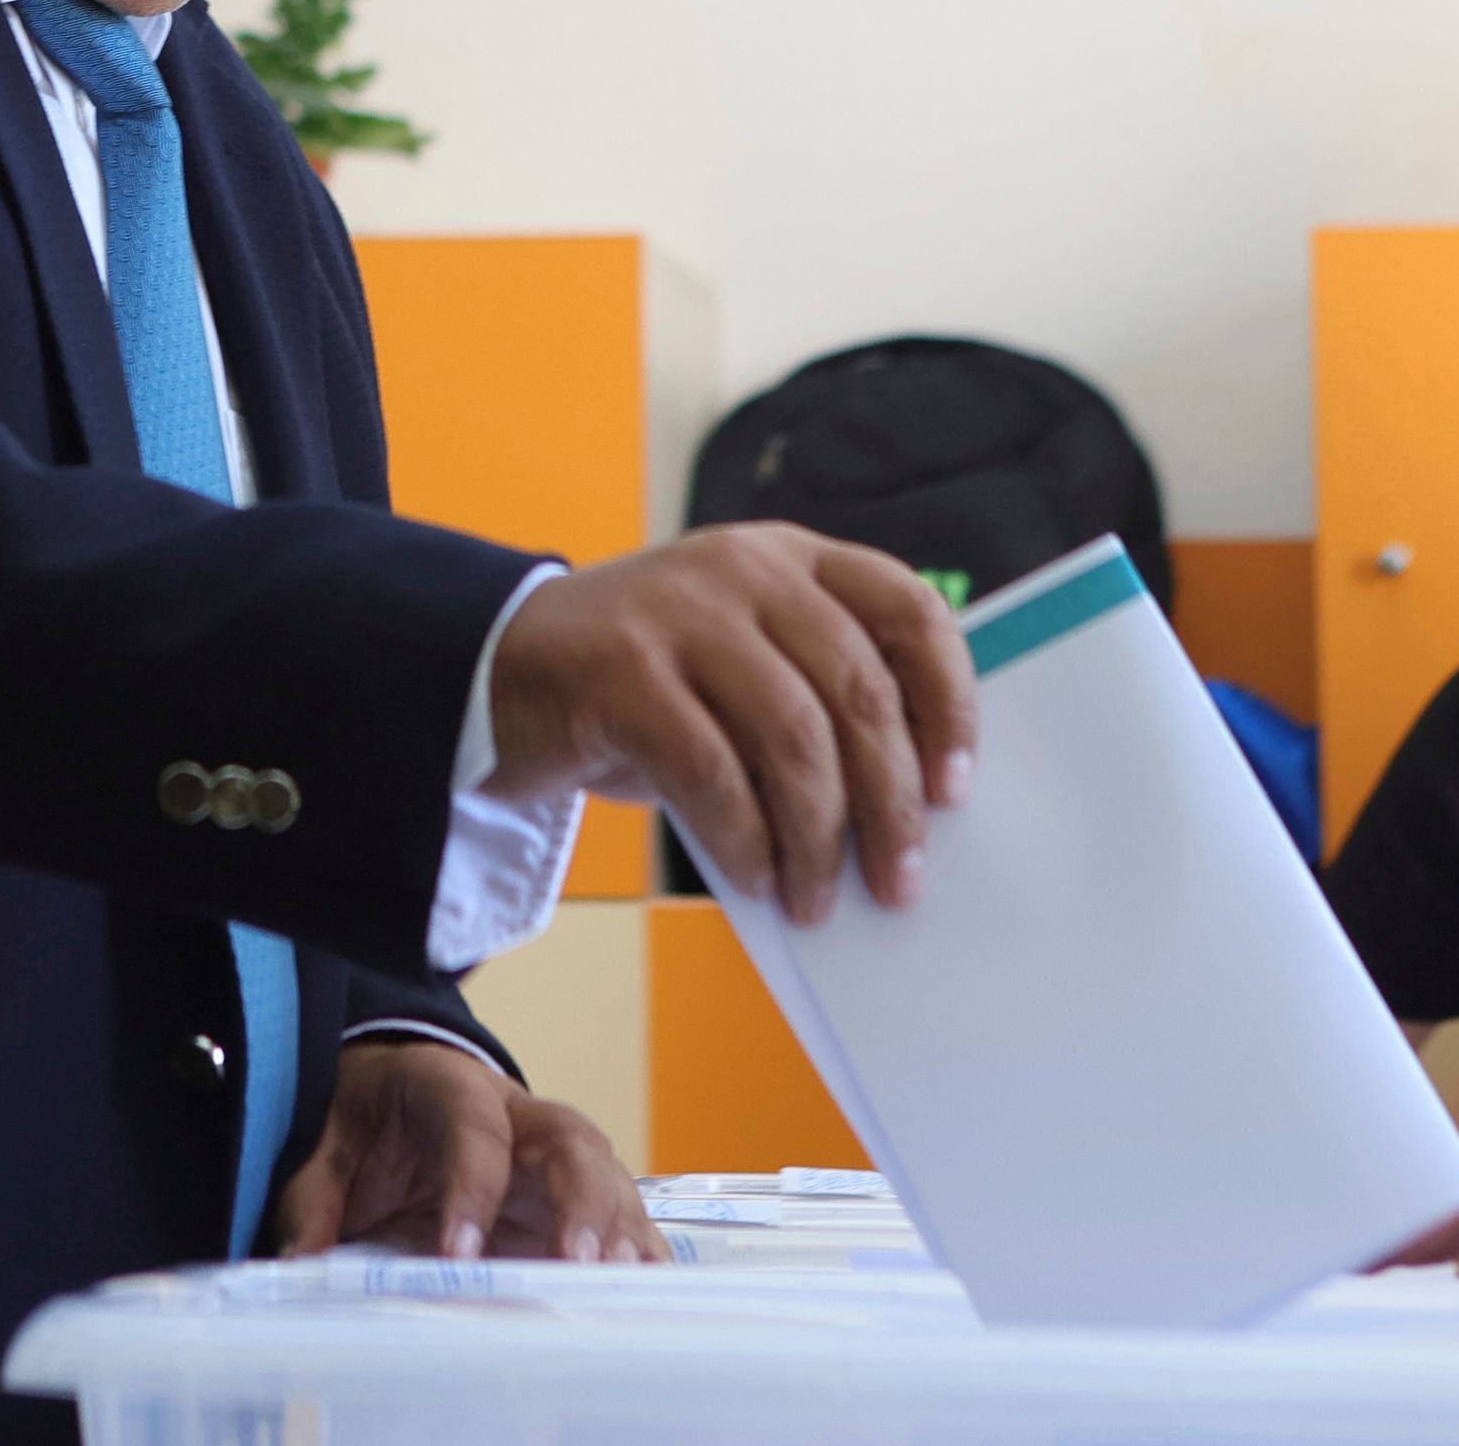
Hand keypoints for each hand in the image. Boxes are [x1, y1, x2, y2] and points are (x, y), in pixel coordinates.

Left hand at [275, 1039, 664, 1264]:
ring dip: (617, 1229)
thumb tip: (300, 1258)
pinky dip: (638, 1246)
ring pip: (607, 1175)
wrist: (401, 1086)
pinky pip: (619, 1211)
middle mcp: (520, 1114)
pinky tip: (647, 1286)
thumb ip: (313, 1199)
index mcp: (451, 1086)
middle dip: (580, 1201)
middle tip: (575, 1261)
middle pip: (570, 1141)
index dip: (470, 1188)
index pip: (472, 1130)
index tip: (456, 1251)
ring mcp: (555, 1153)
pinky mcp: (573, 1192)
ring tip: (616, 1282)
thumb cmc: (370, 1116)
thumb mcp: (326, 1146)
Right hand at [487, 524, 977, 923]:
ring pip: (792, 736)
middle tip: (900, 881)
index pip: (908, 610)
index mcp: (795, 560)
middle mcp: (745, 571)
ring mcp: (680, 613)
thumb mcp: (744, 664)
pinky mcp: (622, 670)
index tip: (955, 789)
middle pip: (857, 689)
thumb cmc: (652, 688)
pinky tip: (757, 879)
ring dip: (817, 836)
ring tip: (817, 900)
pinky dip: (745, 839)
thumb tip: (909, 811)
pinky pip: (710, 771)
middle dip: (890, 802)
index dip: (948, 701)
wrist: (503, 670)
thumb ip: (816, 697)